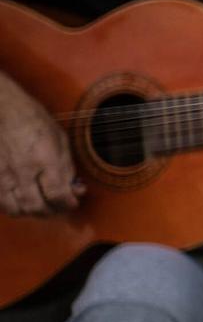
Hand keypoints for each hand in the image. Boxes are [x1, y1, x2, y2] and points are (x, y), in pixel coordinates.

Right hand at [0, 72, 82, 216]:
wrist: (2, 108)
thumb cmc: (33, 119)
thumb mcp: (60, 138)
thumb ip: (67, 166)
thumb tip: (75, 188)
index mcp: (44, 158)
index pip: (57, 194)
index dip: (68, 204)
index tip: (73, 202)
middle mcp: (22, 169)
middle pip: (36, 207)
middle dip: (51, 212)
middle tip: (58, 207)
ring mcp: (2, 174)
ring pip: (15, 209)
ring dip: (30, 212)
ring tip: (40, 204)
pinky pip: (0, 202)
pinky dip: (11, 207)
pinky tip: (20, 199)